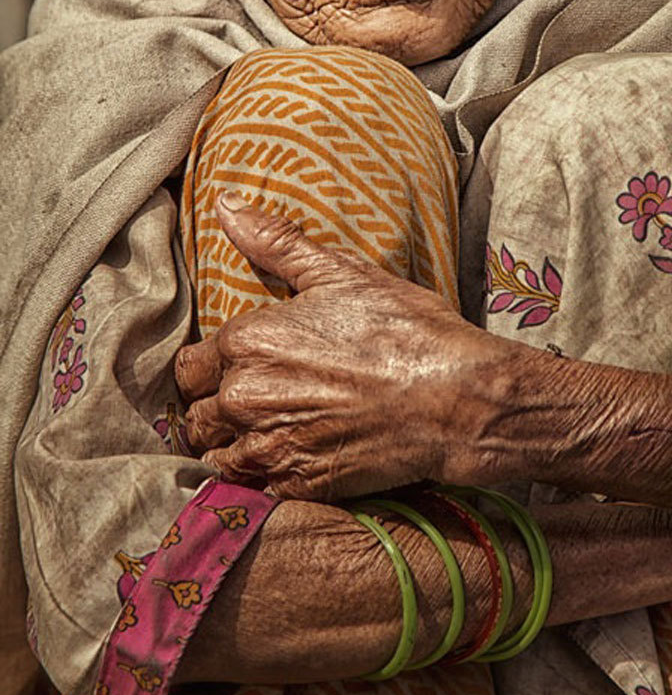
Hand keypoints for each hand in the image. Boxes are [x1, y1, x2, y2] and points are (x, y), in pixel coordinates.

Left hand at [175, 193, 503, 499]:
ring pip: (213, 453)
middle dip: (214, 406)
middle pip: (195, 411)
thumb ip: (275, 242)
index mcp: (248, 340)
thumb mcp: (342, 274)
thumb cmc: (405, 330)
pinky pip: (247, 489)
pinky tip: (283, 461)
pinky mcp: (295, 485)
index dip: (211, 365)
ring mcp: (269, 445)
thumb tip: (225, 206)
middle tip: (250, 402)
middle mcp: (245, 395)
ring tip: (262, 433)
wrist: (456, 399)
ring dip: (228, 444)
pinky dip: (256, 478)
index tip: (236, 368)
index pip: (191, 364)